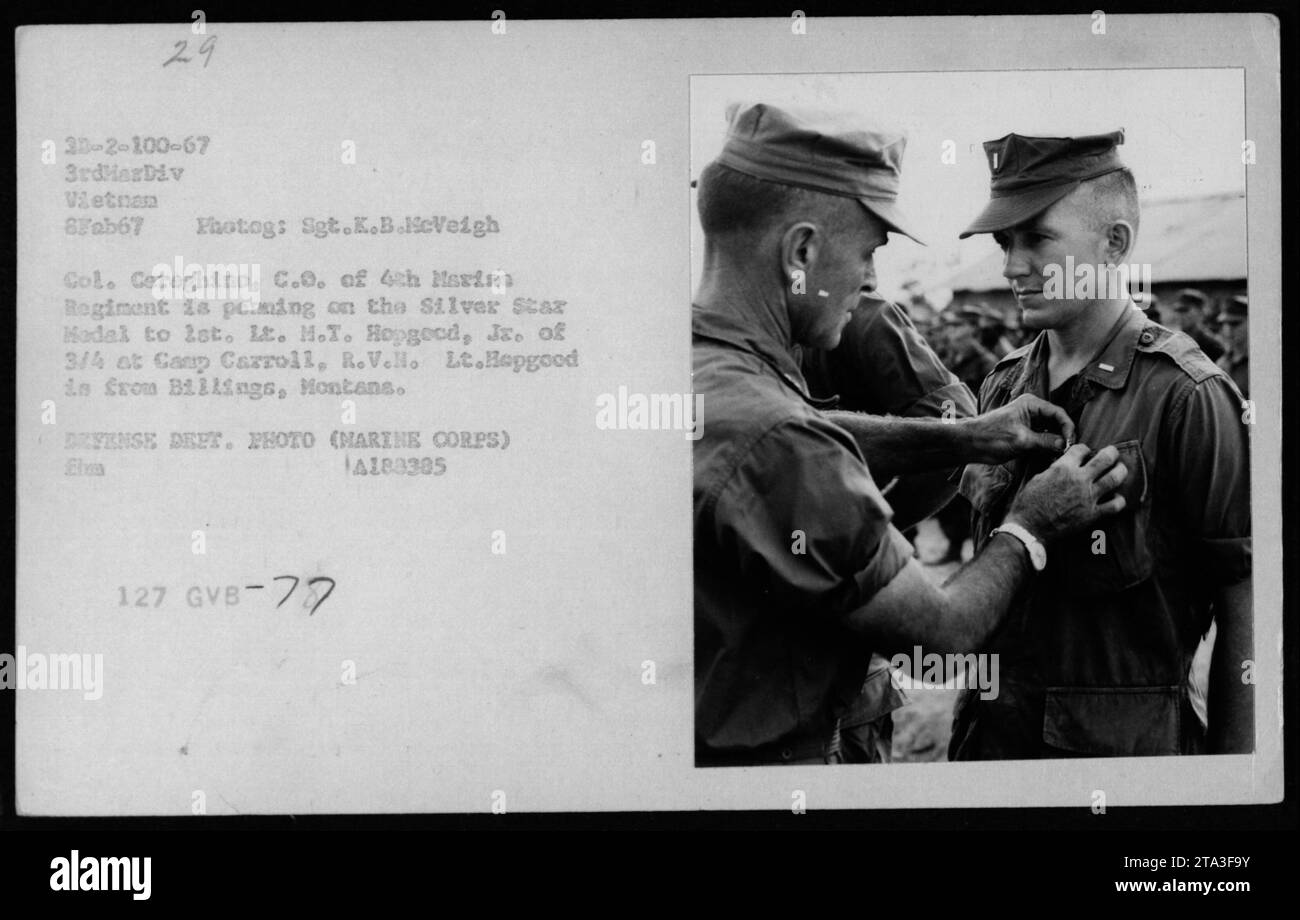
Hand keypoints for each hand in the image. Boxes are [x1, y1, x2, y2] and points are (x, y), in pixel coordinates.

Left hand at [966, 394, 1074, 463]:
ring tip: (1060, 456)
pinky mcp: (1026, 436)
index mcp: (1031, 404)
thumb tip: (1064, 445)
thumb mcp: (1021, 439)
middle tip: (1068, 452)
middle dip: (1063, 437)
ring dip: (1056, 444)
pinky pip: (1043, 441)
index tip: (1072, 442)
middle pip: (1057, 423)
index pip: (1058, 413)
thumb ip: (1044, 441)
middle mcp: (1032, 412)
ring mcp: (1030, 424)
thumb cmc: (990, 436)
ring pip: (1051, 433)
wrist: (970, 444)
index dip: (1068, 427)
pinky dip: (1048, 449)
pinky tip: (1051, 458)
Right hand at [1004, 443, 1127, 542]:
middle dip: (1111, 453)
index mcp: (1062, 468)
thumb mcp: (1036, 478)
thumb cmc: (1027, 503)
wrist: (1029, 528)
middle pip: (1105, 458)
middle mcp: (1079, 479)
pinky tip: (1116, 498)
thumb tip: (1060, 463)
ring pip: (1115, 478)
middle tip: (1113, 453)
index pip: (1082, 449)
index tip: (1085, 452)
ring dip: (1121, 471)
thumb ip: (1052, 468)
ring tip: (1121, 470)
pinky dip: (1119, 500)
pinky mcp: (1093, 515)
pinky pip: (1115, 505)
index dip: (1084, 449)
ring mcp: (1088, 497)